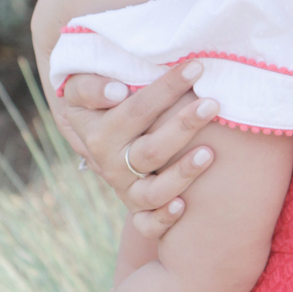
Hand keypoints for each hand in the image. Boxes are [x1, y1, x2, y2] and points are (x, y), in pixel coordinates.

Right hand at [62, 62, 219, 239]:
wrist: (93, 135)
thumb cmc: (97, 102)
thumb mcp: (80, 89)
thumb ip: (91, 86)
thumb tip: (118, 92)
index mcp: (100, 134)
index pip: (137, 110)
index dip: (167, 88)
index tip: (196, 68)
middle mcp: (112, 165)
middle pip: (151, 150)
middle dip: (183, 126)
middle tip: (212, 104)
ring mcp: (125, 190)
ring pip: (153, 191)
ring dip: (182, 174)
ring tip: (209, 153)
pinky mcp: (137, 209)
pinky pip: (147, 224)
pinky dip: (163, 219)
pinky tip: (183, 206)